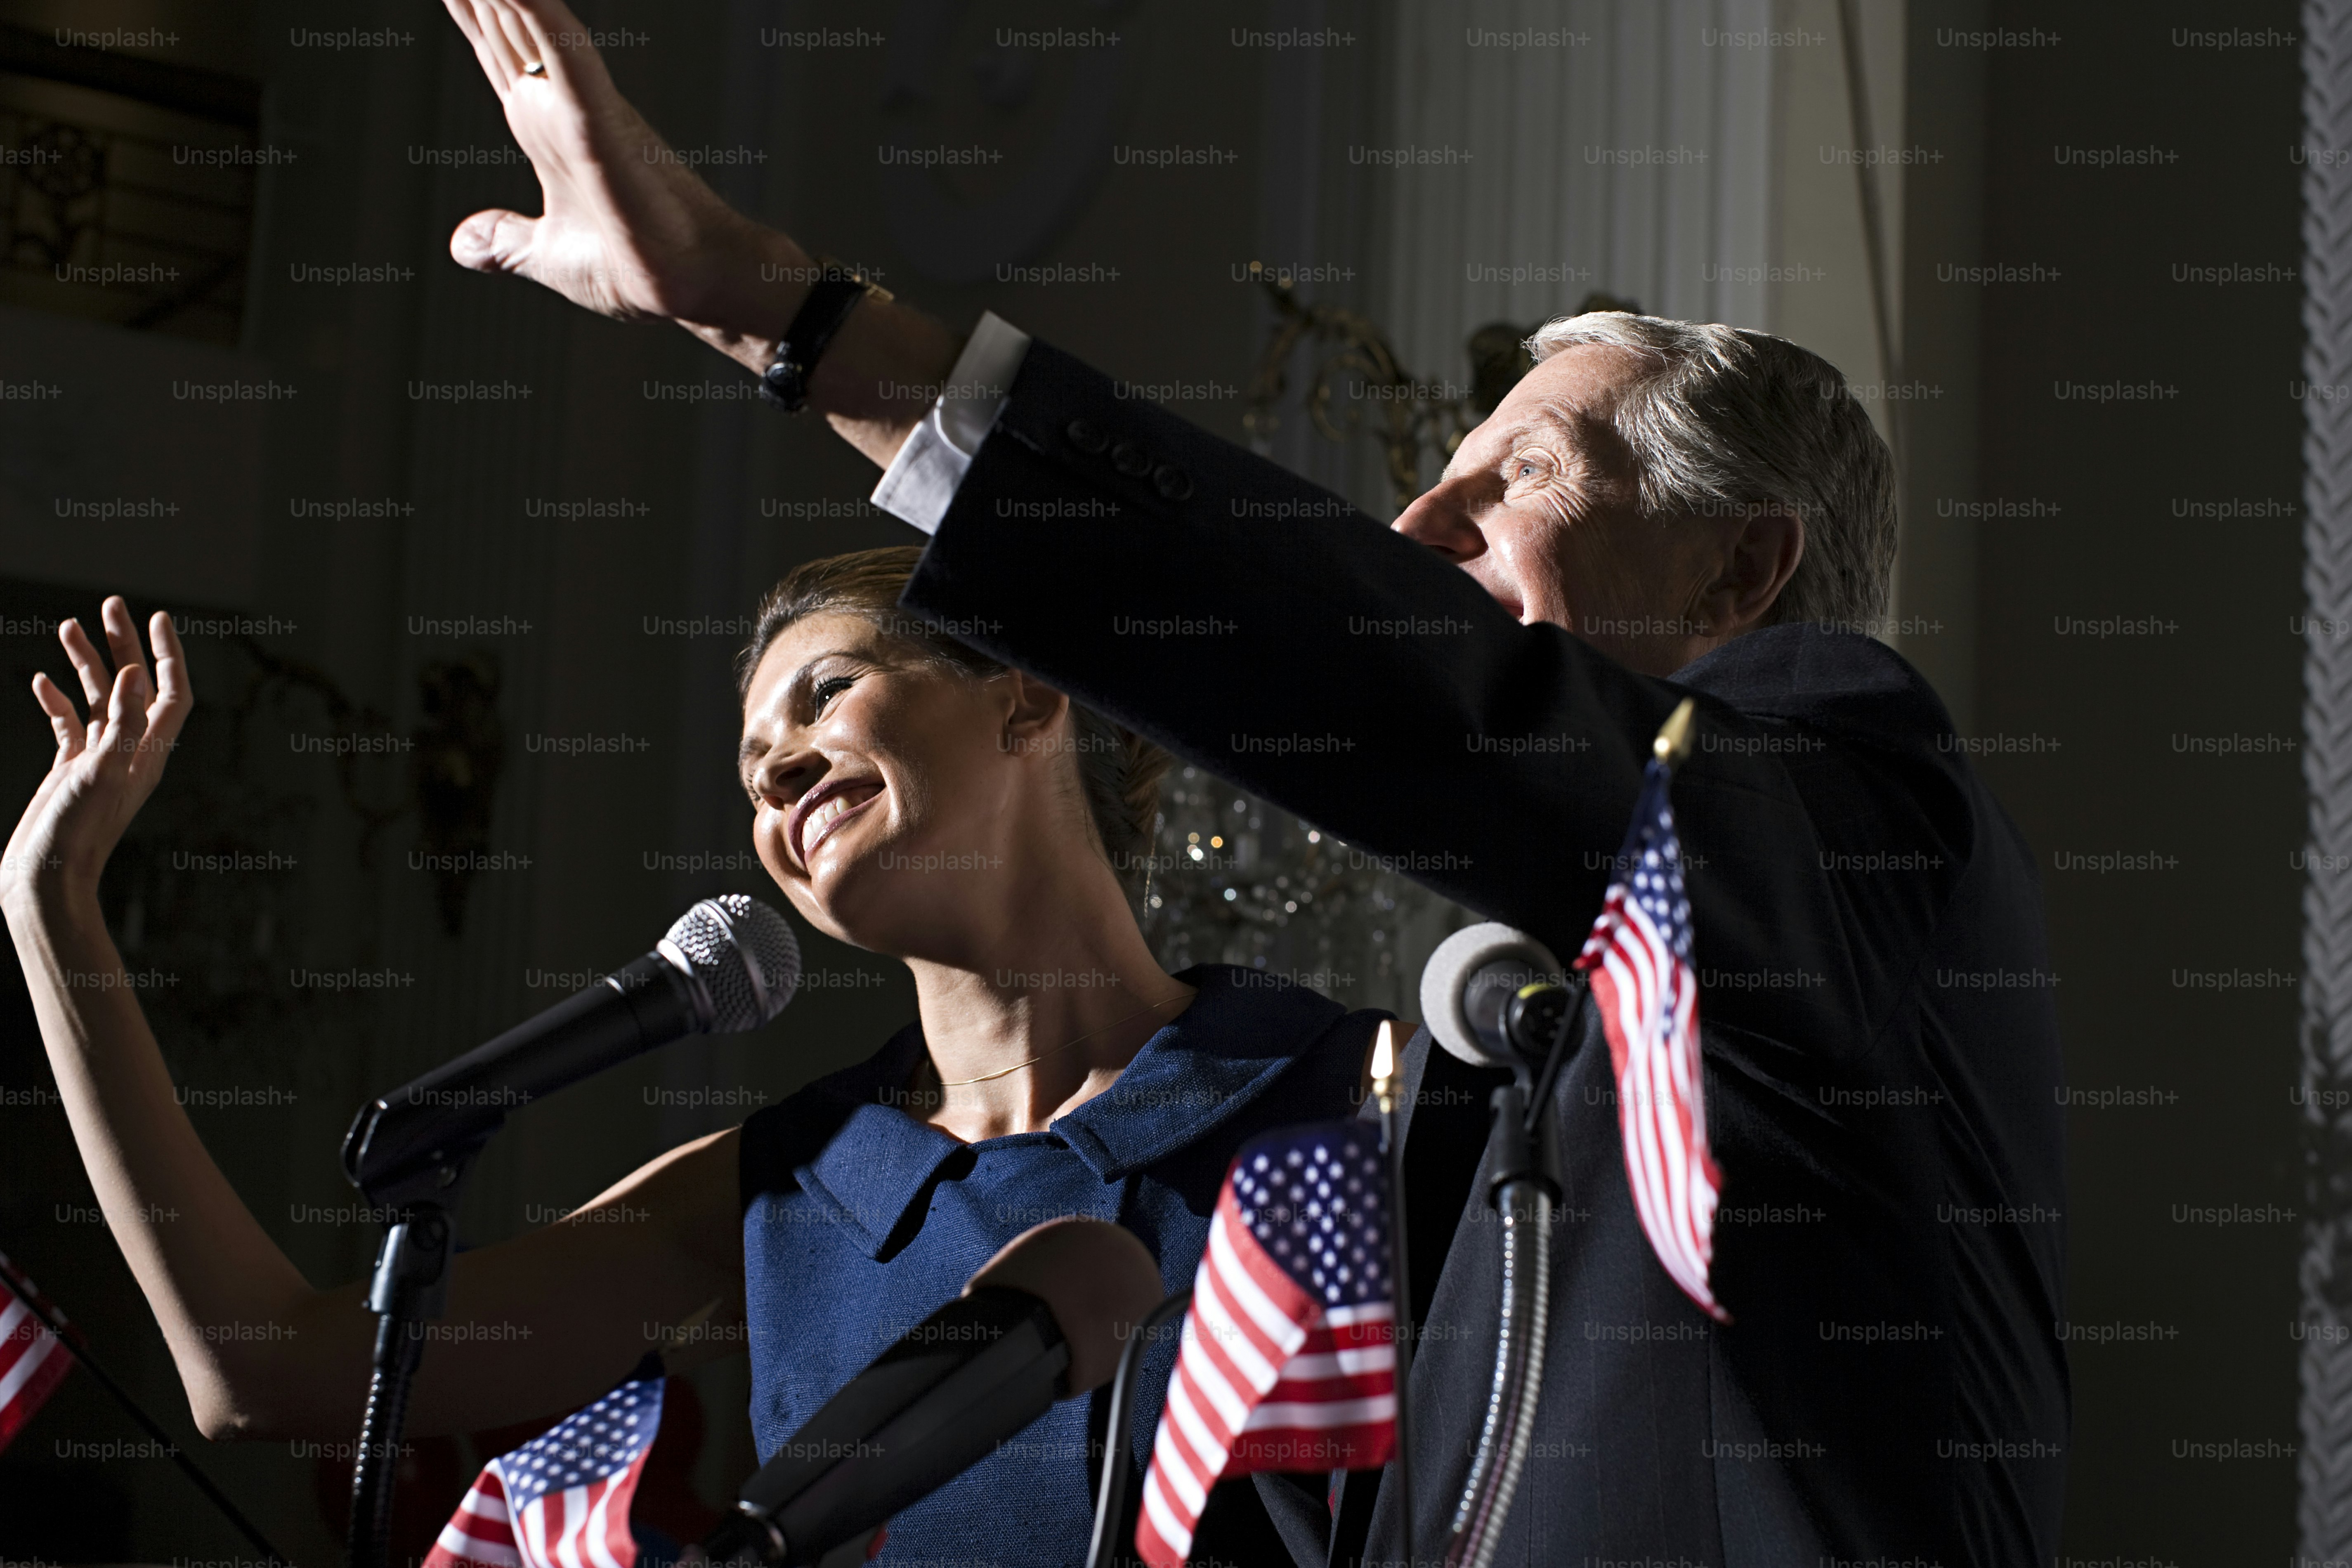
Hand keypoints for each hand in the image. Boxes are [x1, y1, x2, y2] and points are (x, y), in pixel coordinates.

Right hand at [1, 599, 189, 910]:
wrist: (45, 879)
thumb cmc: (76, 833)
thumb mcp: (102, 773)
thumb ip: (122, 724)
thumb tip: (135, 674)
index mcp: (148, 753)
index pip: (171, 693)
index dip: (168, 654)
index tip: (157, 617)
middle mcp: (129, 753)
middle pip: (135, 686)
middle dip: (125, 645)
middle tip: (111, 605)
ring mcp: (98, 761)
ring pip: (98, 700)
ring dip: (87, 664)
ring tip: (68, 626)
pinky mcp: (69, 771)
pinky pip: (69, 726)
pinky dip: (58, 701)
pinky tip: (41, 680)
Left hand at [438, 0, 791, 322]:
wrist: (689, 289)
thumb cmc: (635, 267)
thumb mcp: (548, 254)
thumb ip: (506, 242)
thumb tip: (463, 245)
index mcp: (544, 127)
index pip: (496, 50)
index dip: (470, 9)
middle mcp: (559, 105)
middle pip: (505, 22)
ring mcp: (578, 107)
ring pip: (529, 21)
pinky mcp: (599, 124)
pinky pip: (565, 56)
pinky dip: (541, 15)